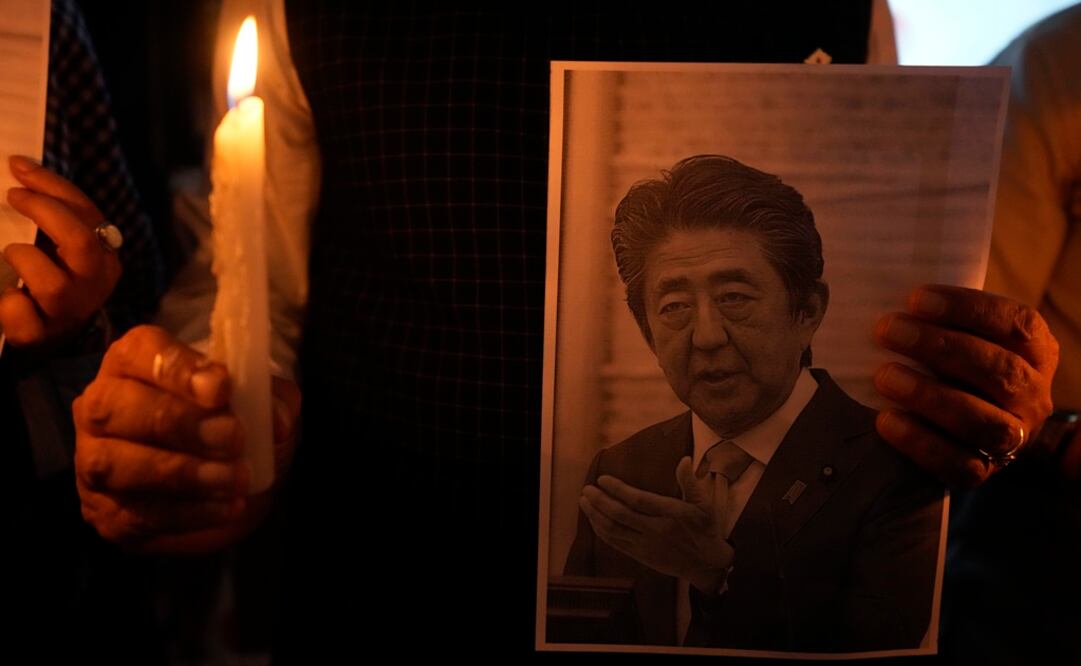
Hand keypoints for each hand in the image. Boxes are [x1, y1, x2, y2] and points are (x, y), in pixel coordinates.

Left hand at [0, 155, 121, 346]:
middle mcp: (94, 283)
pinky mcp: (40, 334)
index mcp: (105, 256)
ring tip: (11, 253)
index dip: (51, 185)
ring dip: (23, 258)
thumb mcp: (64, 246)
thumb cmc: (53, 278)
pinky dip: (7, 302)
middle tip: (14, 195)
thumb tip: (19, 167)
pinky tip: (6, 295)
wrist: (51, 336)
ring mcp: (69, 311)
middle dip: (43, 210)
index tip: (17, 167)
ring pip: (51, 282)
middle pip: (79, 240)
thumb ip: (54, 215)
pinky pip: (20, 314)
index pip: (86, 212)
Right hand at [73, 325, 300, 552]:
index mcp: (134, 362)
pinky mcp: (105, 512)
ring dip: (182, 473)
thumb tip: (277, 418)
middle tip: (233, 438)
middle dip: (178, 423)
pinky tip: (228, 507)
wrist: (225, 486)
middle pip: (114, 407)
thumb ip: (270, 400)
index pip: (140, 351)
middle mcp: (102, 406)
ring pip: (115, 464)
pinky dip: (189, 512)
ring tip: (235, 479)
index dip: (177, 368)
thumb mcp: (259, 403)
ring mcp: (92, 461)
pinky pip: (136, 514)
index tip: (221, 388)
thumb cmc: (233, 425)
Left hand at [579, 457, 733, 592]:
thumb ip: (690, 482)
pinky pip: (615, 543)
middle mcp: (656, 531)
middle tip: (587, 489)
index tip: (602, 479)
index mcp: (671, 514)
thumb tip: (683, 459)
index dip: (618, 490)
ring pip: (614, 531)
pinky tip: (594, 519)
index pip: (639, 501)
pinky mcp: (640, 556)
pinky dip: (601, 531)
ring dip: (596, 516)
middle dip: (600, 502)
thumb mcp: (704, 504)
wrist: (706, 564)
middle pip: (621, 516)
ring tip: (584, 501)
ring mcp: (646, 545)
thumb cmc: (704, 529)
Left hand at [873, 285, 1056, 488]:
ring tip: (884, 376)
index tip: (916, 299)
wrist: (975, 432)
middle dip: (939, 347)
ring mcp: (1014, 438)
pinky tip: (886, 420)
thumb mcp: (966, 338)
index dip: (966, 309)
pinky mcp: (984, 471)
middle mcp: (1034, 395)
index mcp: (1036, 351)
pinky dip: (919, 442)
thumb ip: (942, 322)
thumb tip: (884, 297)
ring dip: (929, 395)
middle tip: (887, 330)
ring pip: (983, 421)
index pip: (1015, 323)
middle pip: (998, 370)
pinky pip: (958, 464)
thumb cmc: (960, 368)